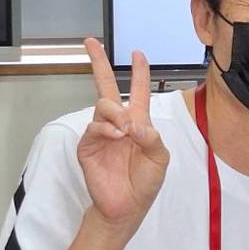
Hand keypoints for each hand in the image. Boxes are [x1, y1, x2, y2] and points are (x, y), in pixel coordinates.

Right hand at [76, 38, 169, 232]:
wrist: (127, 207)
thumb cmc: (145, 182)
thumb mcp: (160, 158)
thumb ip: (152, 138)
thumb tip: (134, 123)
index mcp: (139, 123)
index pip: (139, 91)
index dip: (140, 72)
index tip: (138, 53)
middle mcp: (118, 123)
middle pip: (107, 87)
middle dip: (98, 63)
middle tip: (91, 42)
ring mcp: (101, 134)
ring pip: (103, 105)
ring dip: (115, 113)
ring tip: (125, 130)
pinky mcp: (88, 147)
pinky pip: (93, 128)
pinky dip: (105, 129)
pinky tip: (115, 136)